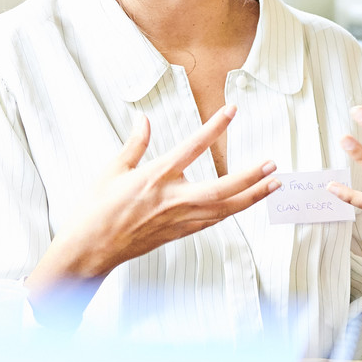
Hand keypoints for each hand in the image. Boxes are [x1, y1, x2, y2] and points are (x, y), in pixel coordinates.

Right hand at [34, 107, 277, 289]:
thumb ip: (135, 144)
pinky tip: (243, 205)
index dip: (214, 127)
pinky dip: (232, 211)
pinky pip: (213, 221)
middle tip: (272, 164)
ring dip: (252, 196)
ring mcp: (179, 219)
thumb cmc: (96, 211)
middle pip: (223, 187)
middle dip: (251, 176)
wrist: (89, 250)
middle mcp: (173, 199)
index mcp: (156, 177)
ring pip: (225, 208)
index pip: (193, 147)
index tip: (232, 111)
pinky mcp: (179, 234)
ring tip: (273, 185)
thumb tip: (144, 119)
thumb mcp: (112, 170)